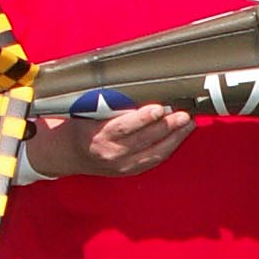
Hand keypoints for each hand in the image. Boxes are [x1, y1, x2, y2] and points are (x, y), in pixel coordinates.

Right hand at [24, 104, 195, 177]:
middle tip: (183, 113)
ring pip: (154, 152)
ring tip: (188, 122)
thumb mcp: (88, 112)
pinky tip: (180, 135)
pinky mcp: (130, 171)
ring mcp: (122, 165)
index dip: (143, 118)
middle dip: (166, 126)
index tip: (158, 108)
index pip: (124, 127)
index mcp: (99, 136)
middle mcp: (111, 153)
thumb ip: (111, 104)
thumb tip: (141, 87)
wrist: (70, 154)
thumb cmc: (81, 125)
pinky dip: (169, 147)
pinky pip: (154, 160)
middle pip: (144, 139)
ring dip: (174, 137)